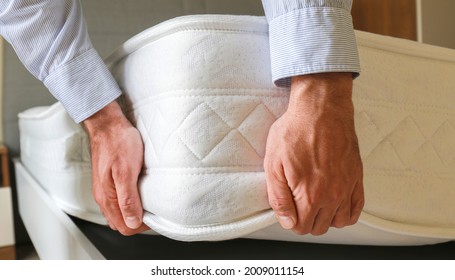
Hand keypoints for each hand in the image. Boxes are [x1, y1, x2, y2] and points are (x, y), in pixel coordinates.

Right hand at [83, 101, 148, 234]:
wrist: (107, 124)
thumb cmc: (118, 142)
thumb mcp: (126, 170)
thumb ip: (128, 198)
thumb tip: (133, 222)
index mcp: (108, 197)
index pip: (125, 227)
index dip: (142, 225)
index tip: (155, 215)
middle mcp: (104, 197)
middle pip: (121, 224)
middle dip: (138, 222)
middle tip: (153, 209)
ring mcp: (104, 190)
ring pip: (118, 214)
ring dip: (133, 213)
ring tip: (147, 202)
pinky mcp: (107, 182)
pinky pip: (117, 202)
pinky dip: (128, 203)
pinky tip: (138, 193)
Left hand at [264, 73, 363, 234]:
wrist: (321, 109)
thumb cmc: (295, 131)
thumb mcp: (273, 164)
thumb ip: (279, 197)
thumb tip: (287, 221)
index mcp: (310, 195)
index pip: (301, 228)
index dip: (290, 220)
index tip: (287, 207)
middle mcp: (332, 195)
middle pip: (319, 227)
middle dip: (306, 220)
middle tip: (298, 202)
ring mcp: (347, 187)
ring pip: (339, 222)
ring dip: (325, 217)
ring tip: (315, 202)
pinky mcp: (356, 177)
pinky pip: (356, 209)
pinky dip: (346, 212)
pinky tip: (335, 203)